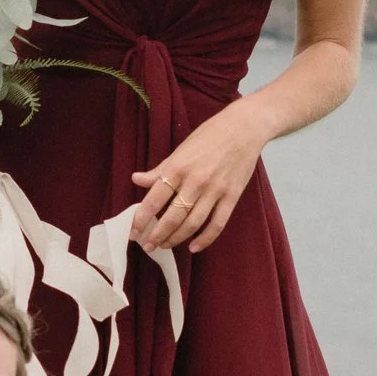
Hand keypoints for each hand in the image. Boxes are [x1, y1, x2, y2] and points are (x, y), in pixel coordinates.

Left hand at [128, 106, 263, 252]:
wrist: (244, 128)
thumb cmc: (209, 136)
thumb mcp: (180, 150)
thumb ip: (160, 170)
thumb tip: (136, 179)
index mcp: (178, 167)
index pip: (154, 199)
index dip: (141, 219)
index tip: (133, 232)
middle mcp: (195, 181)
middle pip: (172, 217)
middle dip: (157, 235)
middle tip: (148, 246)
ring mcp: (215, 190)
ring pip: (192, 224)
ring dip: (176, 239)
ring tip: (165, 245)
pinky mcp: (232, 196)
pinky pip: (217, 224)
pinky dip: (205, 239)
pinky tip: (194, 247)